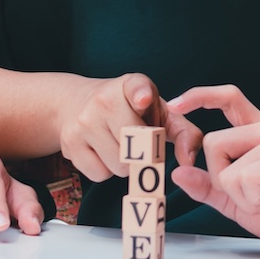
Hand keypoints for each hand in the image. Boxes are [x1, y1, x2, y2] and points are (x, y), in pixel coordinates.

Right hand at [57, 73, 200, 181]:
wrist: (76, 103)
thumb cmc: (129, 110)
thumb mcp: (158, 112)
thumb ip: (184, 133)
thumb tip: (189, 161)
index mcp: (130, 84)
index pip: (136, 87)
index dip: (141, 95)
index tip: (143, 99)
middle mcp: (104, 99)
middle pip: (136, 145)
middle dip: (144, 152)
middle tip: (141, 144)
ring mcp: (84, 121)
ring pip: (119, 165)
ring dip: (126, 164)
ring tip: (121, 145)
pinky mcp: (70, 144)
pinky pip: (100, 174)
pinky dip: (106, 170)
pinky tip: (103, 152)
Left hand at [167, 85, 259, 258]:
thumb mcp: (237, 203)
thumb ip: (209, 187)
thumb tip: (178, 172)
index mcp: (259, 133)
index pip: (229, 99)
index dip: (200, 96)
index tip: (174, 104)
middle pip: (212, 143)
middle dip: (222, 179)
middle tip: (255, 194)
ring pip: (228, 167)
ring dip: (242, 195)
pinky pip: (246, 178)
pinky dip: (254, 198)